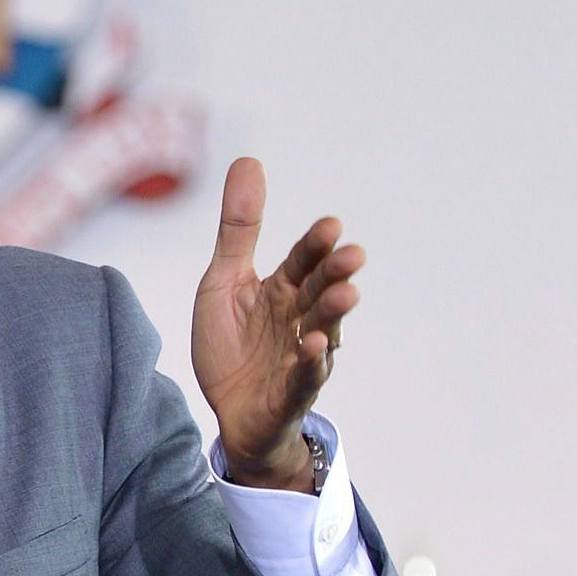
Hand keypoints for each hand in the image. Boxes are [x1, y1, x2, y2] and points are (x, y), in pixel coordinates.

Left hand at [191, 156, 364, 488]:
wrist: (230, 415)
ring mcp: (299, 357)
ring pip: (322, 331)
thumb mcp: (223, 283)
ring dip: (333, 313)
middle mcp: (299, 320)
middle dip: (336, 274)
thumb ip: (238, 230)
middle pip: (320, 291)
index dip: (316, 245)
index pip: (304, 261)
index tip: (331, 226)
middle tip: (353, 255)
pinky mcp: (291, 393)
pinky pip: (304, 377)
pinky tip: (315, 346)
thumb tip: (249, 160)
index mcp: (282, 291)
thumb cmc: (231, 348)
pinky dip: (311, 363)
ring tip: (347, 294)